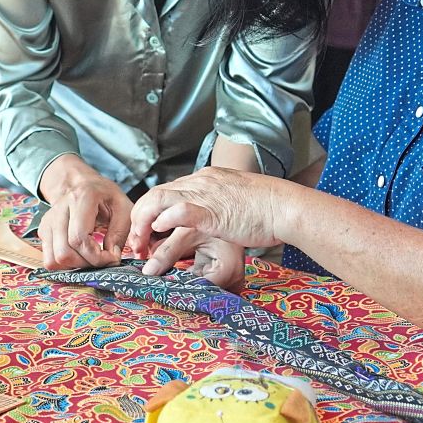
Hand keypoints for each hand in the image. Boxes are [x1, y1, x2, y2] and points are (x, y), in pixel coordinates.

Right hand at [37, 155, 131, 269]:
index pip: (79, 238)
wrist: (82, 184)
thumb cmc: (105, 196)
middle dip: (87, 264)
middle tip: (103, 259)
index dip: (96, 257)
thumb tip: (111, 256)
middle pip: (64, 253)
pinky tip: (80, 255)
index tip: (112, 257)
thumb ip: (120, 232)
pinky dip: (66, 265)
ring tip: (91, 257)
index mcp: (80, 198)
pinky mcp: (43, 231)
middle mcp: (59, 209)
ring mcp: (48, 221)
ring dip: (75, 266)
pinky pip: (50, 260)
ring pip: (54, 260)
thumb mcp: (124, 207)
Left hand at [129, 167, 289, 263]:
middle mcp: (200, 182)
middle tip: (136, 243)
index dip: (148, 212)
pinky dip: (165, 219)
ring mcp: (205, 195)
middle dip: (139, 219)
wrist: (286, 207)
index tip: (143, 233)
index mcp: (203, 179)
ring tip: (140, 244)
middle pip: (155, 194)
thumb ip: (213, 203)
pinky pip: (182, 210)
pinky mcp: (214, 212)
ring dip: (144, 223)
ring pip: (160, 200)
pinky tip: (158, 230)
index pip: (164, 191)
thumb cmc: (265, 208)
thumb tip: (201, 217)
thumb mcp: (231, 198)